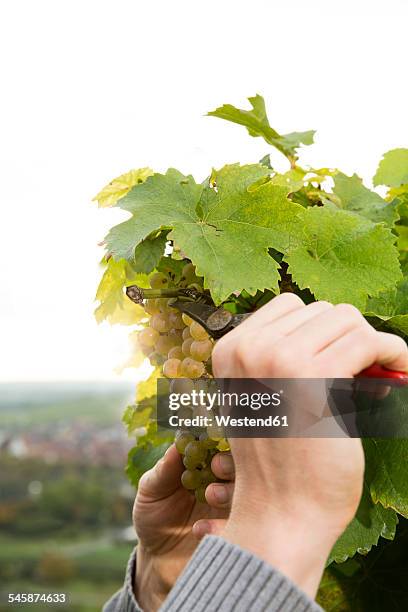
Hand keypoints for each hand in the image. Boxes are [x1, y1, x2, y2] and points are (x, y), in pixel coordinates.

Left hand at [133, 444, 234, 610]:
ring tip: (210, 495)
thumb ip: (164, 470)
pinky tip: (199, 529)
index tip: (208, 439)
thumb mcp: (151, 491)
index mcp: (206, 462)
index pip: (218, 443)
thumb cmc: (154, 516)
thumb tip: (177, 445)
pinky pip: (242, 525)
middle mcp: (225, 480)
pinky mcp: (238, 532)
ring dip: (231, 489)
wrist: (159, 560)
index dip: (216, 438)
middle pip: (241, 463)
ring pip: (247, 491)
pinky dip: (222, 524)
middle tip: (216, 466)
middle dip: (231, 461)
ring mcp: (235, 506)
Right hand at [212, 293, 407, 597]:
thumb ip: (283, 359)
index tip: (337, 356)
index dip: (320, 330)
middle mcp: (249, 347)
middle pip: (320, 309)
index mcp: (230, 350)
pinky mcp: (314, 377)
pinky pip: (367, 341)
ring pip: (346, 319)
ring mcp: (278, 358)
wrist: (280, 511)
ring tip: (373, 374)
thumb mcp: (262, 398)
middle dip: (346, 337)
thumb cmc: (279, 461)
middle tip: (358, 372)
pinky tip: (397, 370)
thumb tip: (343, 328)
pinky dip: (391, 351)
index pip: (289, 306)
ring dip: (368, 343)